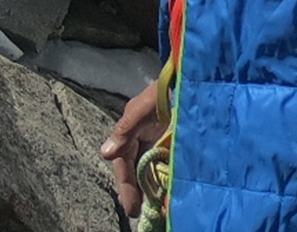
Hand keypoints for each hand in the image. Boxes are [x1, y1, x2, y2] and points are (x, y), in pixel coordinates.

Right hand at [99, 76, 165, 218]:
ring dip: (155, 192)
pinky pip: (169, 170)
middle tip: (143, 216)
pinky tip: (173, 198)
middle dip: (140, 194)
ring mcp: (160, 146)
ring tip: (160, 212)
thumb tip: (105, 154)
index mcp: (130, 133)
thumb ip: (125, 130)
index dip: (126, 186)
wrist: (191, 81)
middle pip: (137, 173)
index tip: (131, 208)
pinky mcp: (175, 148)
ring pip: (153, 174)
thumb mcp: (143, 108)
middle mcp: (143, 142)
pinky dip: (169, 184)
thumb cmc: (164, 91)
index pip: (124, 164)